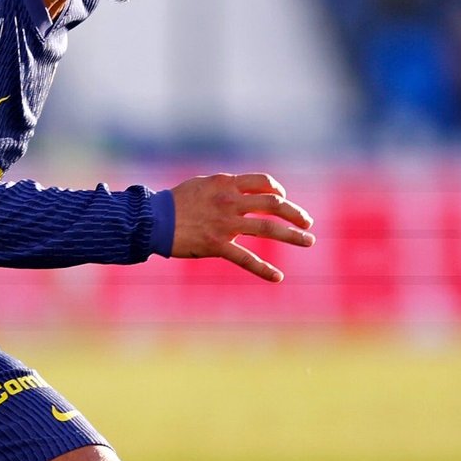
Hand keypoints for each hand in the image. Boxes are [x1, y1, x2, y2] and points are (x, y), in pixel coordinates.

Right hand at [168, 173, 314, 282]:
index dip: (279, 191)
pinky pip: (245, 258)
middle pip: (273, 204)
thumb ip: (224, 187)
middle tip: (308, 223)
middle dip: (295, 213)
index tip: (283, 200)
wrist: (151, 219)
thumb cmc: (174, 202)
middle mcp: (229, 201)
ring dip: (292, 236)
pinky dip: (263, 269)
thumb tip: (241, 190)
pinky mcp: (217, 245)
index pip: (263, 183)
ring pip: (267, 228)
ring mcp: (225, 224)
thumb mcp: (201, 185)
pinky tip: (277, 277)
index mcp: (226, 184)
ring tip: (309, 241)